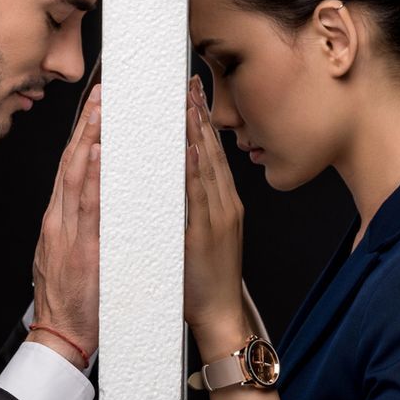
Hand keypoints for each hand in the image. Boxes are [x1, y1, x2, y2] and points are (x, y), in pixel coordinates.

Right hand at [30, 83, 100, 366]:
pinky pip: (86, 207)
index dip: (82, 136)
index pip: (69, 170)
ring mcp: (66, 233)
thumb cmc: (70, 302)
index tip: (95, 110)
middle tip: (101, 95)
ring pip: (75, 177)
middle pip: (69, 164)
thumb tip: (100, 205)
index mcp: (57, 223)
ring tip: (102, 110)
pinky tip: (97, 154)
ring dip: (88, 140)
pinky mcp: (79, 248)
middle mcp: (58, 222)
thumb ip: (81, 230)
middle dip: (85, 127)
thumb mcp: (70, 257)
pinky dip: (90, 177)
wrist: (61, 336)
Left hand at [184, 75, 246, 341]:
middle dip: (198, 115)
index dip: (201, 121)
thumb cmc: (206, 280)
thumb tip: (174, 181)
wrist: (221, 316)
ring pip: (205, 167)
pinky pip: (197, 196)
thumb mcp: (203, 236)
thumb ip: (193, 208)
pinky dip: (192, 170)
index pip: (211, 153)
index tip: (190, 94)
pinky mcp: (208, 234)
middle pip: (210, 151)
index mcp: (223, 204)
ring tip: (183, 102)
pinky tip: (185, 148)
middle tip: (186, 83)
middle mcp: (224, 205)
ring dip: (194, 133)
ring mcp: (218, 218)